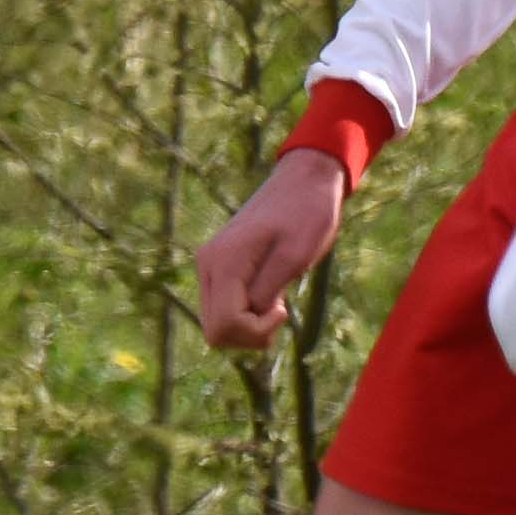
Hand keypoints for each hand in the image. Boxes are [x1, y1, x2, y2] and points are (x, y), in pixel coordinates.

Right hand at [197, 148, 352, 351]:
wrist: (305, 180)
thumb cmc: (308, 213)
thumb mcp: (296, 255)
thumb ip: (267, 290)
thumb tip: (247, 316)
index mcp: (223, 262)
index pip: (224, 326)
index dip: (256, 331)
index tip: (284, 309)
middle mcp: (207, 265)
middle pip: (215, 332)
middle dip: (251, 334)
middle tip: (281, 309)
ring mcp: (210, 266)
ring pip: (217, 324)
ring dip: (250, 326)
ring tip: (277, 300)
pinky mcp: (219, 267)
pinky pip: (224, 309)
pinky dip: (247, 314)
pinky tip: (270, 295)